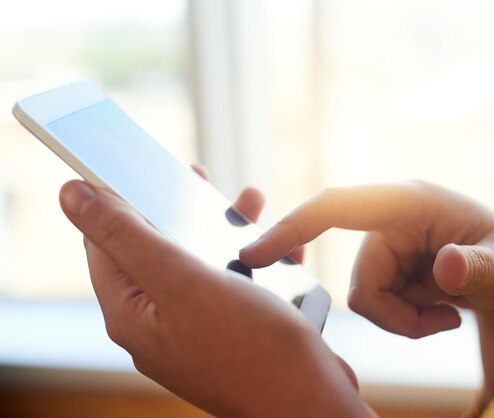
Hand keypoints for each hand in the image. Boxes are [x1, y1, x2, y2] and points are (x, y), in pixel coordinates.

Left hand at [58, 168, 371, 417]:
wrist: (311, 402)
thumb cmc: (250, 346)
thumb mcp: (181, 280)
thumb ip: (125, 235)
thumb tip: (71, 194)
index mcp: (133, 313)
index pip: (105, 244)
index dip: (119, 201)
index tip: (145, 168)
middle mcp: (159, 324)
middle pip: (157, 250)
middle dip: (180, 209)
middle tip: (199, 177)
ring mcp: (197, 330)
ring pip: (201, 264)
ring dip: (223, 230)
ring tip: (251, 204)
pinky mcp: (232, 332)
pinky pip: (234, 284)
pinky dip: (252, 259)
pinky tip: (278, 248)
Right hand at [240, 181, 493, 400]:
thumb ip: (479, 268)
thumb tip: (445, 269)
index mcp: (408, 202)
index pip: (336, 207)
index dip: (293, 225)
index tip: (253, 252)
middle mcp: (387, 219)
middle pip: (359, 281)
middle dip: (397, 316)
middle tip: (443, 321)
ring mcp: (383, 245)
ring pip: (363, 299)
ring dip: (403, 319)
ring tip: (445, 312)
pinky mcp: (382, 266)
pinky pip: (374, 306)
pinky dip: (403, 320)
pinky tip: (436, 309)